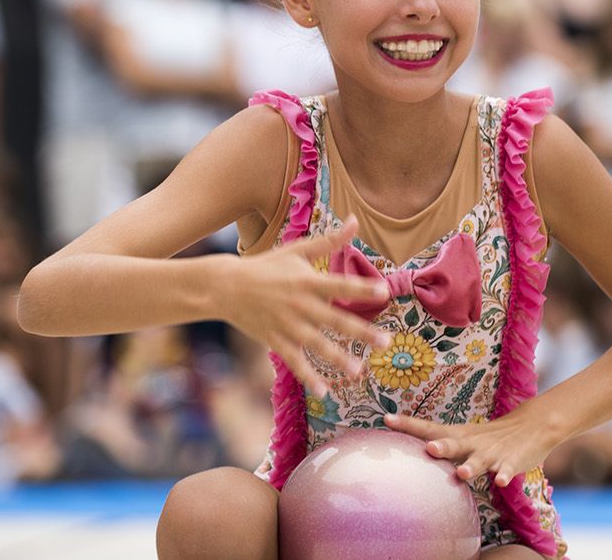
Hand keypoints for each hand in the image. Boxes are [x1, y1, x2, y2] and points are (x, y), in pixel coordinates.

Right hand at [222, 216, 390, 397]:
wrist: (225, 286)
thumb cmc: (266, 265)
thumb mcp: (297, 250)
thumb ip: (329, 240)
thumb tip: (355, 220)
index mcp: (307, 280)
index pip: (340, 284)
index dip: (362, 287)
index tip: (384, 291)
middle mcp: (300, 304)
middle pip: (335, 320)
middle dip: (361, 332)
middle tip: (386, 343)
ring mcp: (287, 325)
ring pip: (317, 345)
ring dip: (338, 359)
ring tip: (358, 372)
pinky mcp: (275, 340)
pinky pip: (295, 362)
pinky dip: (308, 377)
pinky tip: (324, 391)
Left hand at [385, 408, 556, 487]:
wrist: (533, 426)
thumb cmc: (490, 438)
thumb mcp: (465, 439)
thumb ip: (444, 446)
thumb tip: (414, 450)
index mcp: (459, 435)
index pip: (429, 428)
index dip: (408, 424)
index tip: (386, 419)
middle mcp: (473, 442)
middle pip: (453, 444)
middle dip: (441, 447)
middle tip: (428, 448)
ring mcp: (492, 452)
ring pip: (480, 460)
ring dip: (471, 467)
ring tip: (462, 473)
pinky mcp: (511, 462)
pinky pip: (506, 470)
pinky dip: (503, 475)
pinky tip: (499, 482)